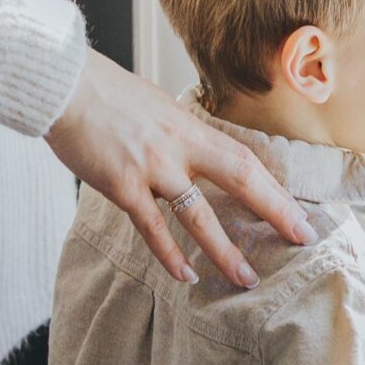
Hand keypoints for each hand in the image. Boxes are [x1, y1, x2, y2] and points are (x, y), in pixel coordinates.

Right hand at [46, 49, 316, 286]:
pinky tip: (185, 277)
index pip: (244, 158)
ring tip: (245, 279)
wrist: (63, 85)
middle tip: (301, 239)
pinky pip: (152, 227)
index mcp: (189, 125)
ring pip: (198, 215)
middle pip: (240, 179)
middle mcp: (178, 145)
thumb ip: (177, 132)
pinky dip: (169, 255)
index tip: (298, 212)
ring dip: (224, 251)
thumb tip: (193, 149)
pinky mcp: (121, 184)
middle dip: (274, 210)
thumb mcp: (155, 105)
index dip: (275, 187)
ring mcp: (151, 166)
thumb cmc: (104, 93)